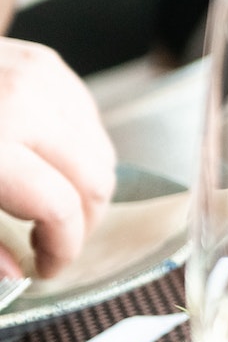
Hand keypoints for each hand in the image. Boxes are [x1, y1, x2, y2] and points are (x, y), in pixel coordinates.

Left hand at [0, 40, 114, 279]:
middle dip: (82, 224)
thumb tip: (12, 278)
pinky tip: (47, 163)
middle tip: (55, 242)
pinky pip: (88, 120)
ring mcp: (38, 79)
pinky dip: (78, 150)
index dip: (61, 250)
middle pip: (94, 181)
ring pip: (100, 152)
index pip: (59, 208)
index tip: (46, 268)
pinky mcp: (45, 63)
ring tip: (51, 203)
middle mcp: (22, 106)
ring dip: (84, 188)